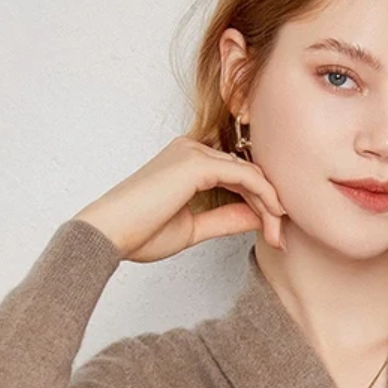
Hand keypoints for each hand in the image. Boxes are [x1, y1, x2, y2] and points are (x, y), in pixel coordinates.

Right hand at [72, 133, 287, 263]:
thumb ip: (225, 219)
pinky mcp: (197, 163)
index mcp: (187, 163)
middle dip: (270, 206)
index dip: (260, 204)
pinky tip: (273, 218)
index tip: (272, 234)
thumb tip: (257, 218)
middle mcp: (192, 150)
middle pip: (247, 173)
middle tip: (279, 238)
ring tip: (277, 234)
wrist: (108, 234)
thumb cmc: (139, 233)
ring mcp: (194, 153)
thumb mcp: (193, 228)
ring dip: (270, 205)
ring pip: (250, 174)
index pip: (237, 176)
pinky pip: (245, 176)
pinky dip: (264, 197)